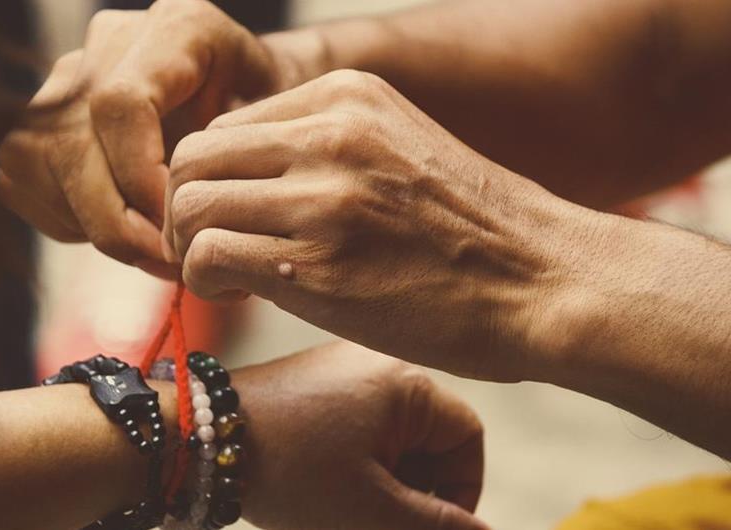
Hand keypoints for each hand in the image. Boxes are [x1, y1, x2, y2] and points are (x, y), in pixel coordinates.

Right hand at [0, 0, 290, 277]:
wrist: (247, 101)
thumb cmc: (269, 122)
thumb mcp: (278, 133)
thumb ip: (234, 166)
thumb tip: (180, 232)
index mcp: (177, 28)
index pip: (121, 105)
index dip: (140, 179)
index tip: (176, 227)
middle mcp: (109, 43)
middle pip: (73, 144)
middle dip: (118, 222)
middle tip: (165, 262)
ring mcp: (66, 78)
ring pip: (39, 166)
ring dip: (92, 226)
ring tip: (150, 251)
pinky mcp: (38, 116)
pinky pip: (23, 182)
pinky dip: (69, 220)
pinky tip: (119, 224)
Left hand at [166, 69, 601, 380]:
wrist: (545, 283)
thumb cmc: (474, 232)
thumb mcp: (401, 151)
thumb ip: (326, 149)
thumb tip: (247, 179)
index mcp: (348, 96)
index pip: (226, 124)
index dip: (213, 178)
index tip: (231, 217)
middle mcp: (330, 132)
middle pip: (193, 155)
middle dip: (185, 207)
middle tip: (207, 247)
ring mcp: (323, 194)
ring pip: (189, 202)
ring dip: (190, 245)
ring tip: (226, 274)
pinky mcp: (317, 262)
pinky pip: (206, 255)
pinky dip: (204, 280)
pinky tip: (240, 294)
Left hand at [234, 341, 486, 529]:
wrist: (202, 437)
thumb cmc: (290, 469)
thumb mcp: (371, 508)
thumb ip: (435, 524)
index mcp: (407, 384)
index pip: (466, 437)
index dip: (461, 491)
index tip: (433, 525)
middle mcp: (379, 364)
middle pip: (428, 437)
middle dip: (416, 488)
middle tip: (385, 519)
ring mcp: (343, 368)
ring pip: (391, 435)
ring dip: (384, 479)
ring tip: (351, 508)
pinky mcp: (315, 382)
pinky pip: (358, 424)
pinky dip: (356, 461)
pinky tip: (327, 488)